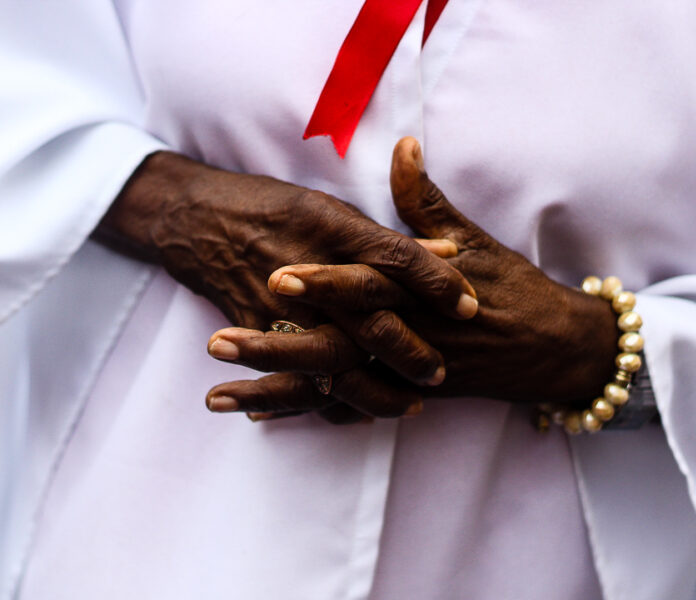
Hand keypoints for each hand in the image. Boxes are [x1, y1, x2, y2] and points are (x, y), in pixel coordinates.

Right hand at [95, 150, 478, 387]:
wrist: (199, 220)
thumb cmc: (272, 207)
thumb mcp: (330, 207)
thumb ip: (384, 237)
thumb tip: (448, 251)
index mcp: (332, 229)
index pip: (396, 258)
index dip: (436, 281)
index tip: (471, 305)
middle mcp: (310, 270)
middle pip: (370, 318)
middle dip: (410, 350)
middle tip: (442, 373)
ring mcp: (280, 304)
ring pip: (334, 359)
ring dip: (373, 389)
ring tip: (409, 408)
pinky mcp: (255, 328)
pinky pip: (289, 375)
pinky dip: (321, 401)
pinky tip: (351, 417)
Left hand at [205, 137, 618, 417]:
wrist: (555, 350)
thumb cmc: (515, 290)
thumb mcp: (474, 241)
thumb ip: (426, 201)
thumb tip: (404, 144)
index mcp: (422, 296)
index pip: (368, 288)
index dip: (323, 282)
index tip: (278, 274)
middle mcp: (409, 339)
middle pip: (337, 347)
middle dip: (276, 348)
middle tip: (220, 343)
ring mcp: (404, 374)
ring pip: (334, 389)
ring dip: (276, 393)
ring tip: (219, 397)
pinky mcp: (406, 395)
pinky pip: (349, 408)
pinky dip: (308, 413)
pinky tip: (258, 418)